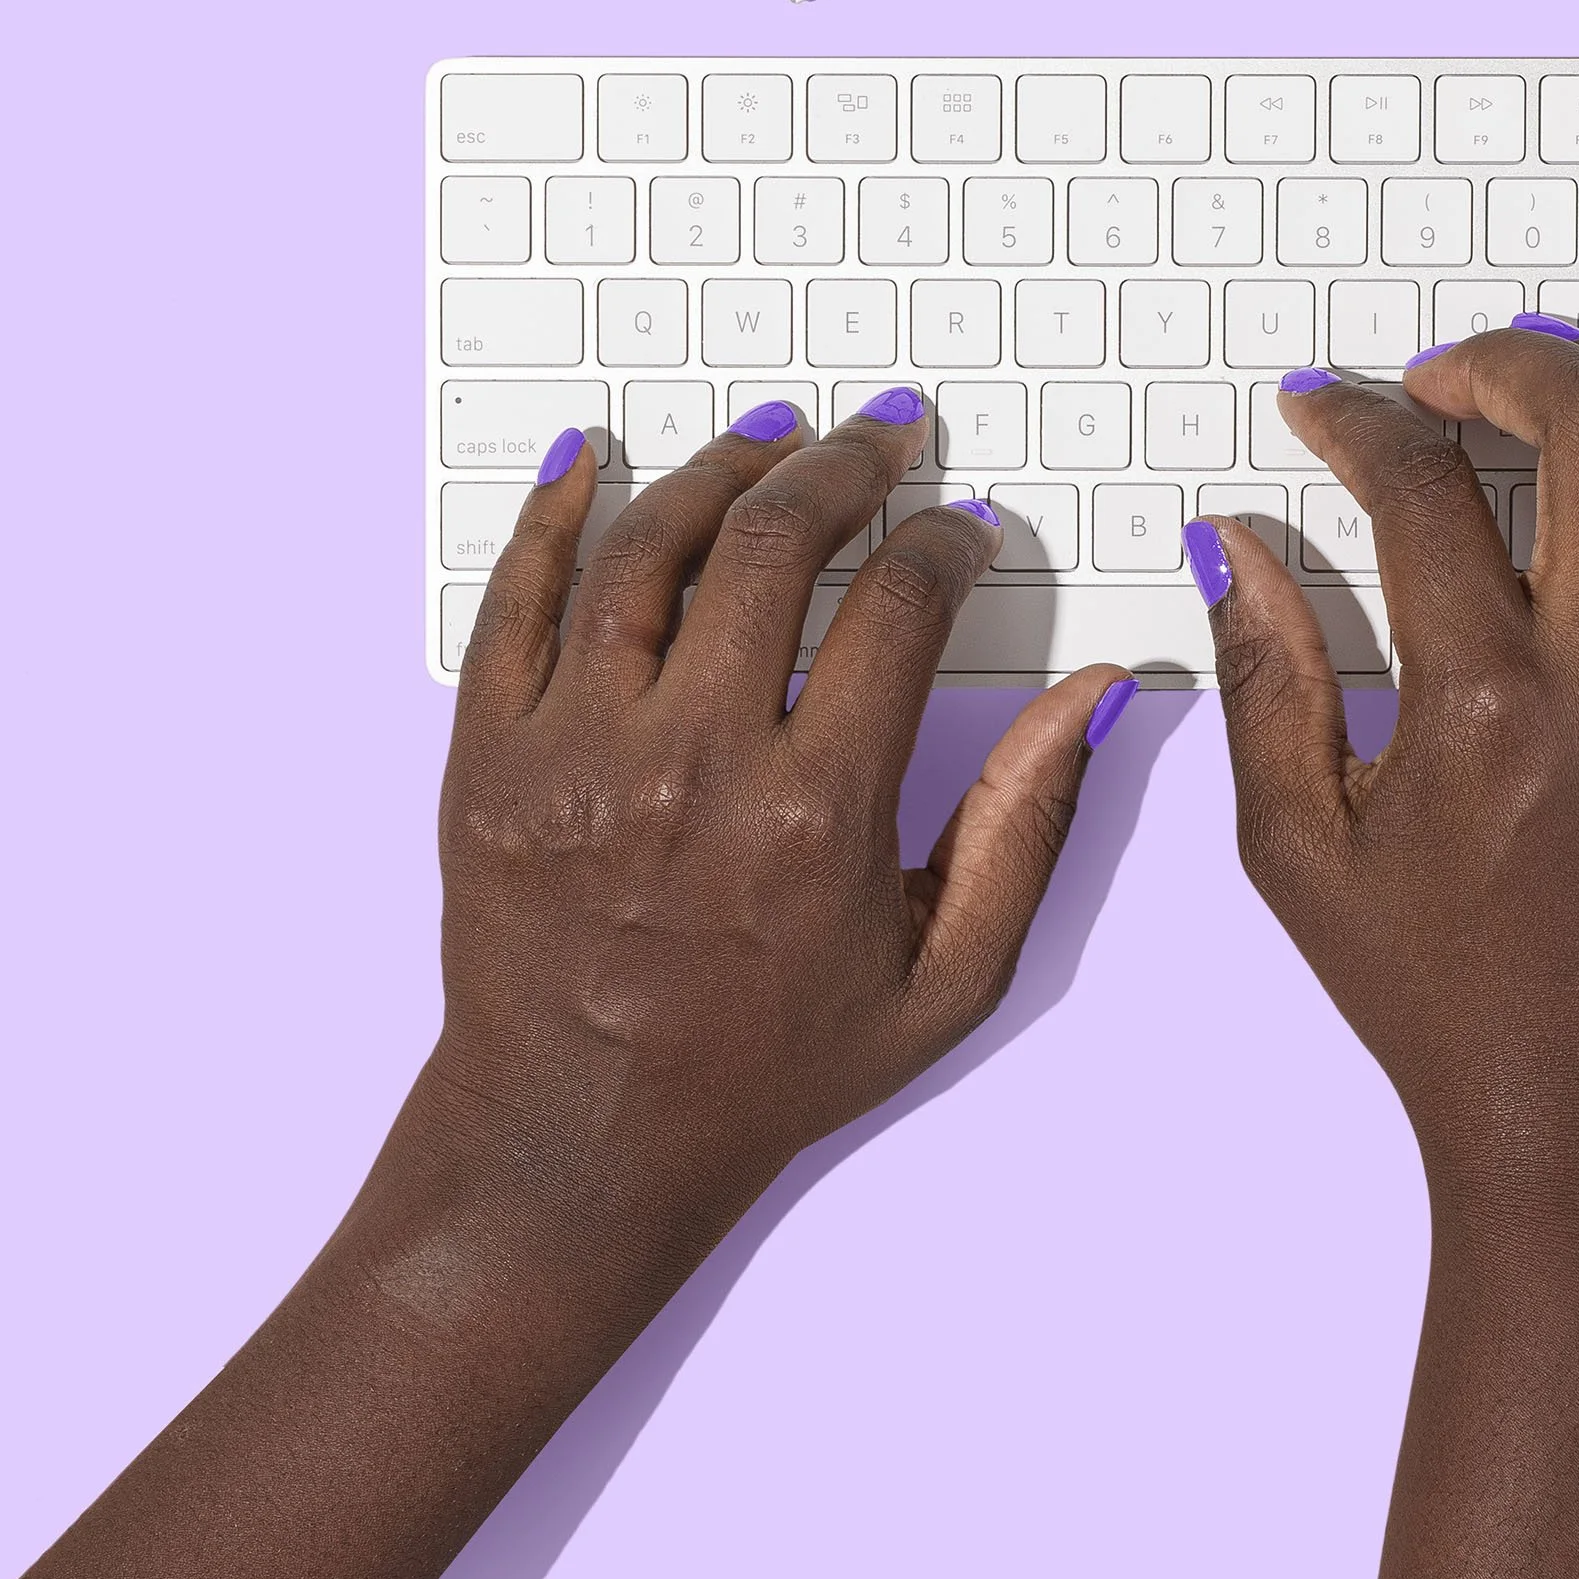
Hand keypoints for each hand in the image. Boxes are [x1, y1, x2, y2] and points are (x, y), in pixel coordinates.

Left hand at [425, 395, 1131, 1285]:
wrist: (579, 1144)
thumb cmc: (770, 1066)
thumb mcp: (945, 978)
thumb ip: (1027, 828)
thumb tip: (1092, 692)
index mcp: (817, 811)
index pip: (898, 607)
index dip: (943, 542)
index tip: (958, 528)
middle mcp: (691, 764)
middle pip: (777, 544)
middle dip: (846, 467)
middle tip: (879, 437)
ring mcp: (574, 754)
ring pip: (649, 548)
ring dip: (722, 468)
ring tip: (772, 435)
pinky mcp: (486, 760)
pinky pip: (514, 600)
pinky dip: (552, 513)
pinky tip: (596, 457)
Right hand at [1196, 332, 1578, 1206]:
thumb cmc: (1432, 994)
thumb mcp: (1298, 849)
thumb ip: (1263, 679)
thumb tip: (1229, 544)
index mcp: (1484, 703)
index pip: (1419, 488)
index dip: (1356, 424)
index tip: (1323, 413)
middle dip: (1505, 363)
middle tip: (1445, 378)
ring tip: (1561, 392)